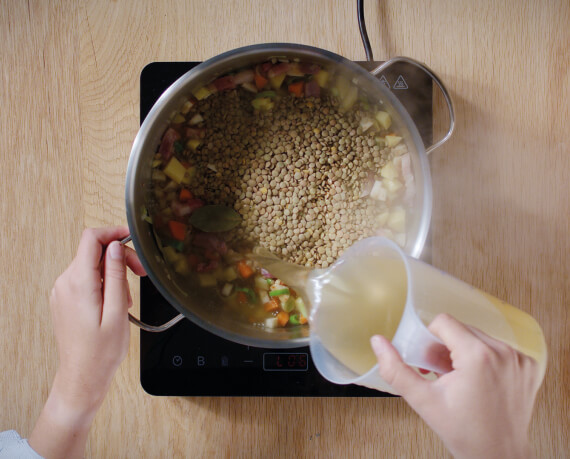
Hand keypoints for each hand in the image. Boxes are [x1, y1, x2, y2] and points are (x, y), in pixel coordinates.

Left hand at [30, 227, 145, 458]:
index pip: (91, 239)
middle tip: (140, 274)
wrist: (82, 377)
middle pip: (94, 252)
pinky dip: (103, 283)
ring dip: (112, 273)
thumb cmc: (101, 352)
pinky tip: (114, 302)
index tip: (132, 237)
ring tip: (125, 299)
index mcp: (78, 283)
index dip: (113, 233)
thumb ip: (115, 275)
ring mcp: (62, 291)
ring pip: (91, 265)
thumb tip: (115, 247)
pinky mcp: (65, 298)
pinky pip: (86, 278)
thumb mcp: (117, 311)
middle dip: (119, 258)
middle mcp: (65, 283)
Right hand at [371, 314, 541, 458]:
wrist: (499, 457)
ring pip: (479, 337)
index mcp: (478, 356)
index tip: (430, 363)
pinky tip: (479, 382)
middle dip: (446, 348)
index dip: (430, 340)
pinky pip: (498, 348)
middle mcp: (503, 352)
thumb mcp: (423, 401)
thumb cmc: (465, 433)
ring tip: (460, 380)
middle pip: (461, 329)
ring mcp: (518, 359)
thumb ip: (396, 370)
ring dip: (465, 352)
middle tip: (442, 375)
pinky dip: (485, 360)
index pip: (443, 322)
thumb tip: (378, 342)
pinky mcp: (528, 366)